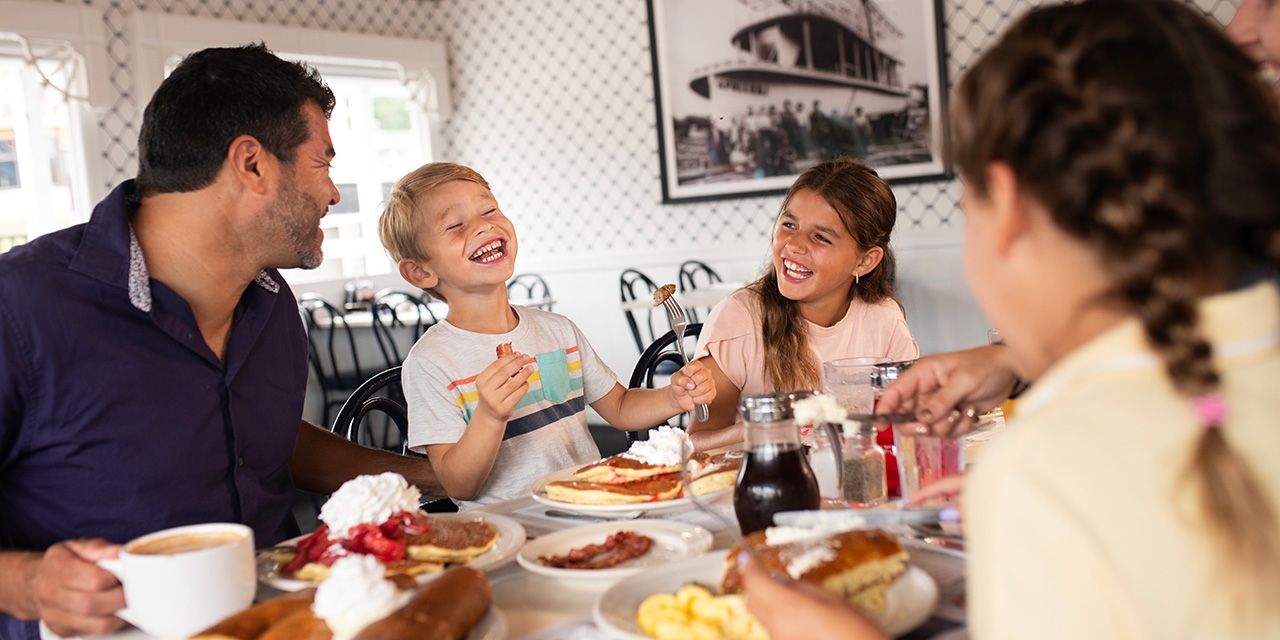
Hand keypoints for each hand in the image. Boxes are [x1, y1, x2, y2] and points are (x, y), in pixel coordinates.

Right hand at [32, 540, 125, 637]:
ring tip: (125, 603)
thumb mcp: (77, 546)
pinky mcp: (62, 631)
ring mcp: (54, 616)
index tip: (126, 576)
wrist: (35, 583)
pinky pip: (93, 633)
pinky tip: (113, 612)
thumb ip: (99, 548)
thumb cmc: (61, 563)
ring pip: (96, 624)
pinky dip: (110, 625)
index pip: (95, 580)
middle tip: (132, 591)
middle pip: (94, 604)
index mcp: (57, 568)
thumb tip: (120, 552)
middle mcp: (50, 594)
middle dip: (121, 599)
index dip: (117, 579)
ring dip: (119, 615)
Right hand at [473, 351, 532, 422]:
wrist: (489, 415)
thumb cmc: (492, 395)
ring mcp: (494, 400)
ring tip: (530, 368)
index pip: (496, 365)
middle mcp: (486, 390)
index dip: (509, 358)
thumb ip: (500, 371)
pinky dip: (524, 387)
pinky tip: (526, 382)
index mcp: (481, 380)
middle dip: (517, 363)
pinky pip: (517, 395)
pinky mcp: (503, 409)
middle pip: (504, 373)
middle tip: (526, 358)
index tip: (518, 354)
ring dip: (524, 374)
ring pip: (513, 384)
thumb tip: (517, 357)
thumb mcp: (490, 382)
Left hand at [668, 360, 715, 411]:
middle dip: (690, 385)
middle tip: (688, 386)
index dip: (687, 375)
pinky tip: (696, 397)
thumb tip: (689, 383)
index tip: (684, 378)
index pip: (692, 367)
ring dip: (694, 393)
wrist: (681, 397)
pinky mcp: (713, 393)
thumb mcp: (674, 379)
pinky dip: (698, 400)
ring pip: (703, 388)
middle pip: (700, 377)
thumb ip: (679, 378)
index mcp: (696, 365)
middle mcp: (705, 372)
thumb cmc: (679, 385)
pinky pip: (706, 397)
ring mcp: (711, 382)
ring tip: (692, 392)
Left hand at [739, 552, 888, 639]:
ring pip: (760, 615)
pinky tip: (796, 614)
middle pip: (751, 599)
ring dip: (766, 601)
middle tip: (764, 571)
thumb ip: (800, 587)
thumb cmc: (855, 631)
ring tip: (787, 594)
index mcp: (788, 608)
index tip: (747, 556)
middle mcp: (777, 626)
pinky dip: (777, 616)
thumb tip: (779, 579)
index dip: (748, 566)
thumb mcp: (830, 599)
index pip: (754, 582)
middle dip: (754, 583)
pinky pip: (772, 628)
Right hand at [876, 345, 1017, 436]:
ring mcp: (939, 406)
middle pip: (908, 416)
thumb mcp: (964, 380)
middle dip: (920, 424)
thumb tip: (923, 417)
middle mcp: (927, 391)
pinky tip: (971, 412)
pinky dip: (960, 427)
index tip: (881, 424)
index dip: (885, 408)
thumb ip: (942, 400)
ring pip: (928, 427)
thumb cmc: (986, 366)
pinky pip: (946, 432)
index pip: (896, 392)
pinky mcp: (951, 416)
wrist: (1010, 373)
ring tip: (963, 410)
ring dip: (946, 425)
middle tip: (930, 426)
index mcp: (924, 374)